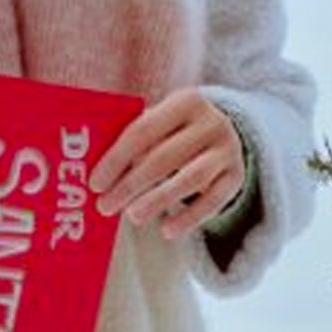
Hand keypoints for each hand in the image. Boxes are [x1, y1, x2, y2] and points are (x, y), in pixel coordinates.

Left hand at [88, 89, 244, 240]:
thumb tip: (96, 172)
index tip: (95, 183)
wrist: (226, 133)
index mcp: (186, 101)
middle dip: (131, 185)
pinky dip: (189, 218)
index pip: (143, 130)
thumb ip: (132, 139)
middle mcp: (211, 122)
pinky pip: (213, 201)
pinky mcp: (236, 176)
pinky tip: (167, 231)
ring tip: (133, 217)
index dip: (117, 158)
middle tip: (106, 206)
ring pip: (191, 179)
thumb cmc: (175, 132)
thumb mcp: (160, 123)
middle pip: (165, 157)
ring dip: (158, 200)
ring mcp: (228, 150)